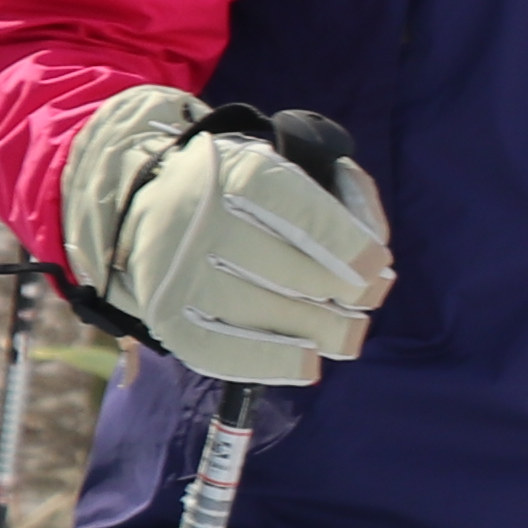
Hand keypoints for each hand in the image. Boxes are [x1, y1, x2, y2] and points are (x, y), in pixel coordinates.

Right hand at [68, 90, 391, 387]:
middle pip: (283, 270)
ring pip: (254, 313)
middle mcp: (199, 221)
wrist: (151, 200)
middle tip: (367, 300)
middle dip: (340, 293)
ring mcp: (176, 272)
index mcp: (236, 173)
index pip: (296, 212)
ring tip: (348, 335)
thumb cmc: (246, 189)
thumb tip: (374, 256)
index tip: (377, 267)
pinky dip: (268, 363)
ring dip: (314, 331)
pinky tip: (306, 363)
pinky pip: (216, 351)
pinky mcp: (164, 315)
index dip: (344, 244)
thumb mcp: (291, 164)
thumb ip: (341, 194)